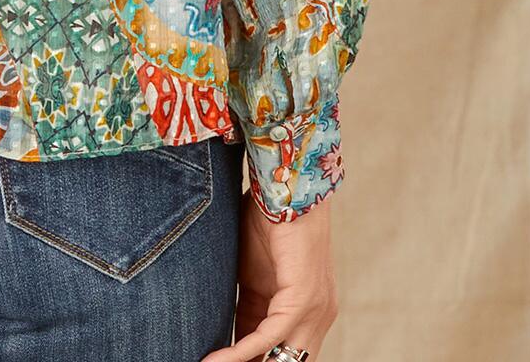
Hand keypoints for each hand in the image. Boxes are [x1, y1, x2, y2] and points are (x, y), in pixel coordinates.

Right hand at [200, 190, 338, 361]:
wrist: (283, 185)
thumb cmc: (265, 219)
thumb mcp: (249, 274)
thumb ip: (245, 306)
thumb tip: (220, 331)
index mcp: (303, 310)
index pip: (277, 351)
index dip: (246, 359)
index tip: (213, 361)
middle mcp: (316, 316)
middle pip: (283, 360)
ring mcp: (314, 310)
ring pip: (280, 357)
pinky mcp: (303, 299)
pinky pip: (270, 336)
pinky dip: (241, 351)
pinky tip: (216, 359)